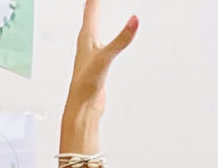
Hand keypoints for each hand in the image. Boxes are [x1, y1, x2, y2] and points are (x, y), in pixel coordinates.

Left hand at [65, 0, 139, 116]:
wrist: (82, 107)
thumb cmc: (86, 84)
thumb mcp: (106, 58)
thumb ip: (121, 39)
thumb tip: (134, 20)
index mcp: (87, 37)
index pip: (91, 9)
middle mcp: (86, 42)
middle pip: (89, 16)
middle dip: (93, 4)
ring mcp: (90, 53)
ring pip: (91, 28)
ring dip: (92, 16)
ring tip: (93, 8)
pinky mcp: (96, 63)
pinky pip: (97, 42)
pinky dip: (99, 33)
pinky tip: (99, 39)